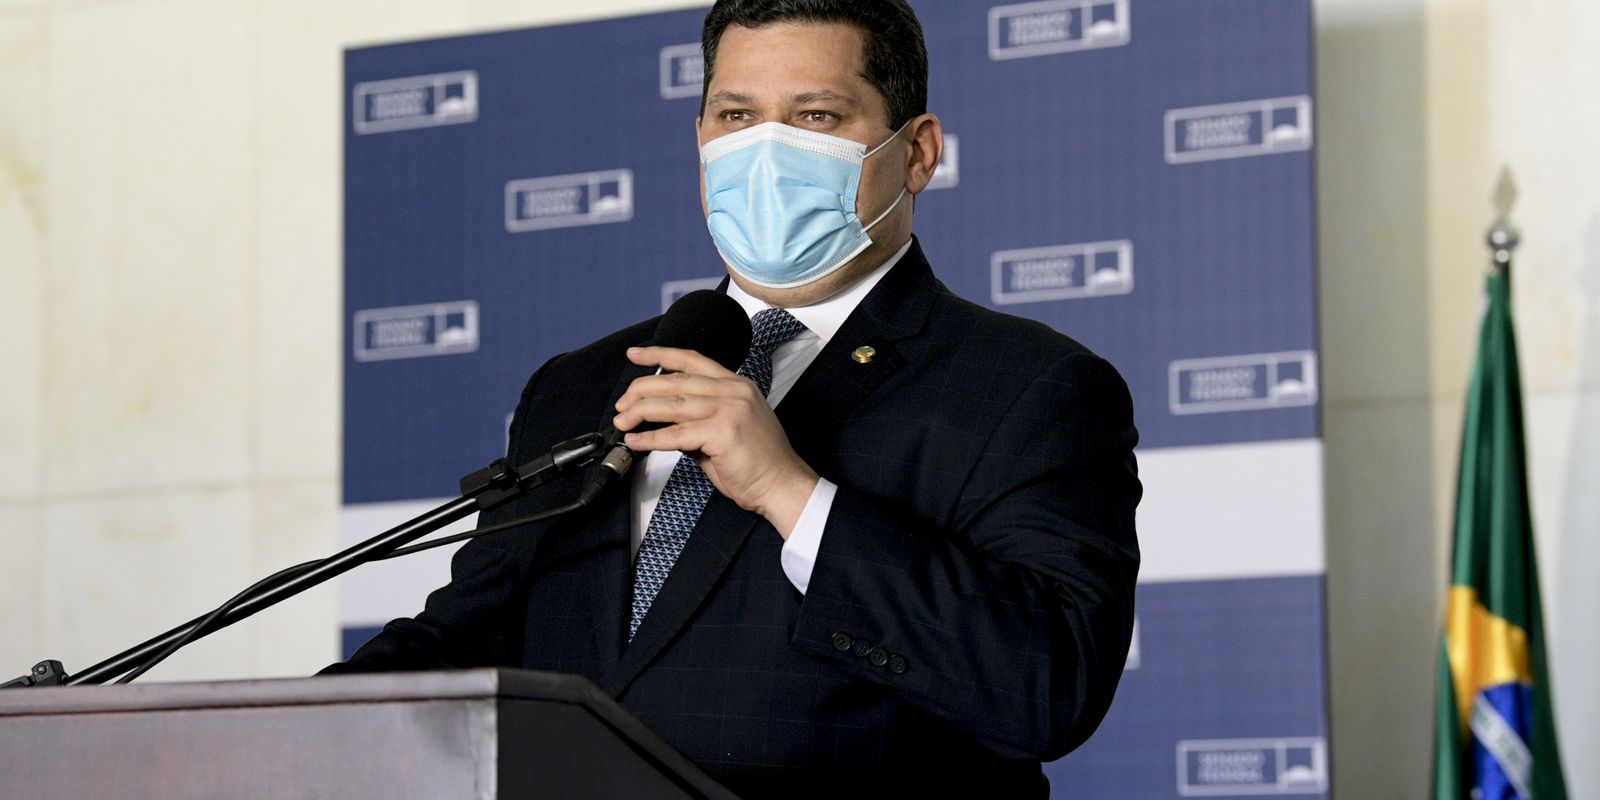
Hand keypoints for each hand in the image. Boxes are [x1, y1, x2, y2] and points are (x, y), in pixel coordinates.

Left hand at [612, 346, 818, 537]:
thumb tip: (663, 422)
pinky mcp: (723, 431)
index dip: (659, 354)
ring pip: (672, 403)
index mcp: (736, 384)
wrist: (783, 485)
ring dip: (640, 412)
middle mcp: (734, 390)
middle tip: (622, 404)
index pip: (691, 359)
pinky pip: (677, 433)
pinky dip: (651, 439)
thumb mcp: (726, 429)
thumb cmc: (758, 463)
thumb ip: (696, 420)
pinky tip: (637, 442)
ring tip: (623, 422)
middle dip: (641, 390)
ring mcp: (730, 408)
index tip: (635, 353)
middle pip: (676, 380)